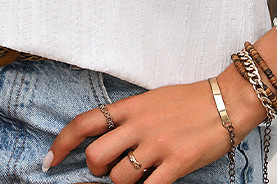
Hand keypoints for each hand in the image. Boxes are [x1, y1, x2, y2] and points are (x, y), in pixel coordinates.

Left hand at [45, 80, 239, 183]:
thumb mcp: (151, 101)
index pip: (85, 123)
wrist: (226, 100)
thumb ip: (127, 119)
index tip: (50, 161)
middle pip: (96, 157)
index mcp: (130, 107)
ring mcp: (157, 145)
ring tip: (138, 176)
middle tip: (107, 171)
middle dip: (95, 172)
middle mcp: (139, 125)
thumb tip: (105, 139)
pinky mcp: (177, 163)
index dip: (62, 144)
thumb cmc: (189, 101)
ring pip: (119, 179)